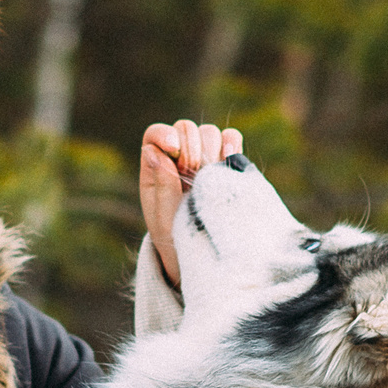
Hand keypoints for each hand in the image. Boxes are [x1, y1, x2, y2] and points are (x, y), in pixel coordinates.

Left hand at [139, 118, 241, 289]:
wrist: (203, 259)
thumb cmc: (176, 241)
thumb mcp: (163, 220)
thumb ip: (160, 186)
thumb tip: (154, 150)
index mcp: (156, 168)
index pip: (156, 134)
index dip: (166, 135)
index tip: (175, 152)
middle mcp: (178, 159)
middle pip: (186, 128)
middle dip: (190, 148)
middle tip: (193, 176)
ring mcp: (204, 159)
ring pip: (209, 132)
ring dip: (210, 149)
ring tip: (209, 178)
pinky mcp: (227, 163)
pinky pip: (231, 139)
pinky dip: (232, 144)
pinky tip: (230, 160)